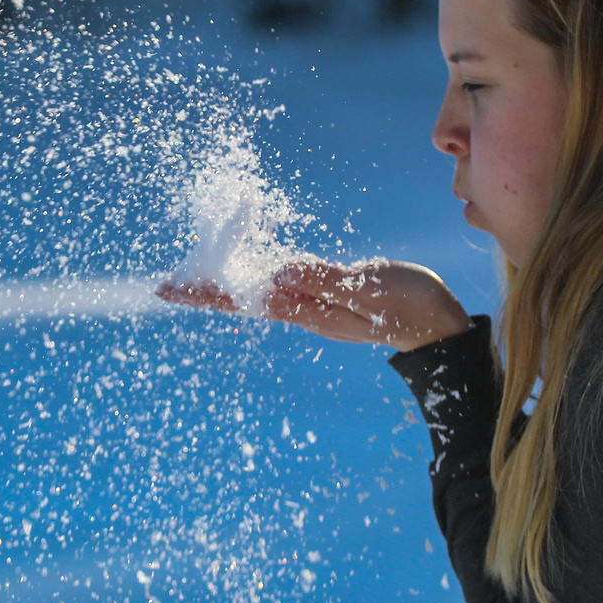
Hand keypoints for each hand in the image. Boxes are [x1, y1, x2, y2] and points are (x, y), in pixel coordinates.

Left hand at [156, 259, 470, 352]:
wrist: (440, 328)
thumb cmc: (410, 305)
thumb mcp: (371, 289)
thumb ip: (325, 281)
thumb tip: (277, 275)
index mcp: (309, 310)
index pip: (245, 299)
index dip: (207, 292)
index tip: (168, 288)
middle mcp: (304, 312)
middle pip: (243, 300)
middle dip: (204, 291)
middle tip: (162, 286)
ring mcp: (314, 308)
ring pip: (258, 295)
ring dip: (226, 286)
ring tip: (193, 279)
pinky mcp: (327, 299)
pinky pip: (280, 289)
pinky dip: (256, 279)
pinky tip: (247, 274)